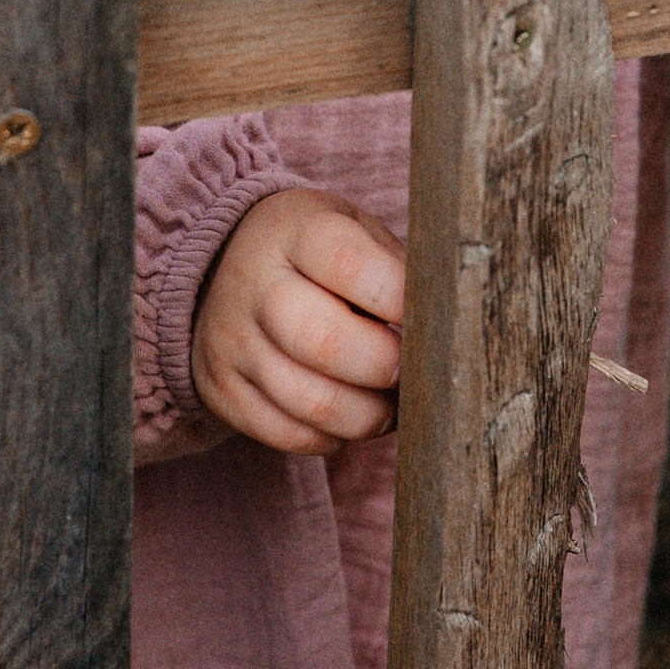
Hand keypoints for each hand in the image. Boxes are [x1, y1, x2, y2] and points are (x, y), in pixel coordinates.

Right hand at [191, 187, 406, 456]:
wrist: (225, 265)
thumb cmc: (318, 254)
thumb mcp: (354, 232)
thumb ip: (397, 269)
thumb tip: (447, 327)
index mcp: (295, 231)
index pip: (352, 266)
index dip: (400, 301)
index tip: (429, 319)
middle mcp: (254, 284)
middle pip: (326, 343)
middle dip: (387, 368)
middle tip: (412, 370)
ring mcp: (231, 341)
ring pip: (312, 403)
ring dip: (369, 416)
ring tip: (390, 402)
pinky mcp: (221, 389)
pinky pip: (289, 436)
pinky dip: (332, 437)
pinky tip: (348, 413)